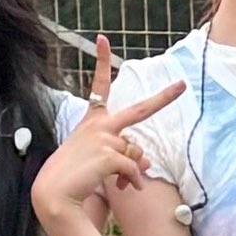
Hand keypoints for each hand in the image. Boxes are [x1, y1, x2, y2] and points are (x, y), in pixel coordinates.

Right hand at [32, 36, 182, 228]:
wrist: (53, 195)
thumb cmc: (72, 178)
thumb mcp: (99, 160)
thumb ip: (123, 154)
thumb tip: (147, 161)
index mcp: (91, 121)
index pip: (99, 86)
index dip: (101, 61)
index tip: (103, 39)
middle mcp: (99, 124)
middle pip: (140, 110)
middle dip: (164, 97)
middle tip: (182, 85)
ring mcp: (104, 138)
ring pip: (136, 153)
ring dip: (132, 171)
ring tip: (119, 183)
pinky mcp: (109, 155)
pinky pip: (133, 169)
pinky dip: (132, 181)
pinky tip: (123, 188)